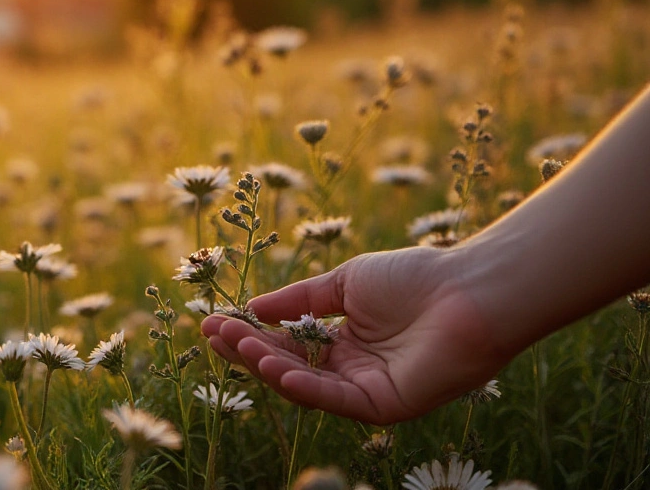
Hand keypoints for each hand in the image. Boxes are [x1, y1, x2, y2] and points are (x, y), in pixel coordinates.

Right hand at [201, 246, 510, 423]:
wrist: (470, 289)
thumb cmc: (416, 277)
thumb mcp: (345, 282)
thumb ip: (299, 300)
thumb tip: (253, 307)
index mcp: (345, 342)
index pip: (286, 345)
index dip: (249, 335)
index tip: (212, 321)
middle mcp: (352, 370)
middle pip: (288, 367)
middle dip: (248, 352)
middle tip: (213, 335)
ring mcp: (367, 390)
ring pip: (305, 386)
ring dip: (267, 367)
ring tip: (237, 345)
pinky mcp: (384, 406)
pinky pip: (335, 401)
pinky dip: (304, 387)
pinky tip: (275, 369)